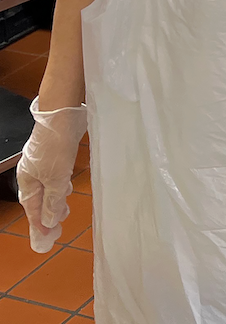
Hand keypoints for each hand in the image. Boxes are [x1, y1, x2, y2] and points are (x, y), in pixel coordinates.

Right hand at [16, 99, 87, 253]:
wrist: (62, 116)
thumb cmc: (54, 147)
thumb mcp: (56, 179)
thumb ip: (52, 202)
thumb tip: (49, 223)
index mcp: (26, 182)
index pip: (32, 210)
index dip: (39, 226)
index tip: (46, 240)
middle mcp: (32, 174)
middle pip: (38, 200)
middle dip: (47, 216)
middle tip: (56, 231)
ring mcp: (43, 164)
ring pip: (48, 188)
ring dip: (55, 202)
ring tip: (65, 213)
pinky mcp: (55, 155)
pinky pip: (55, 176)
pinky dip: (60, 186)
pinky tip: (67, 189)